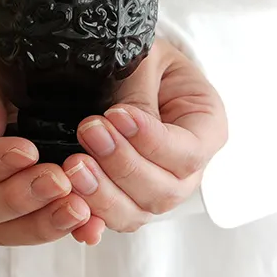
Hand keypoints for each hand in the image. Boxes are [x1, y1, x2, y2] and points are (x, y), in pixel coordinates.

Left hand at [62, 39, 226, 244]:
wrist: (130, 67)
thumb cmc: (145, 58)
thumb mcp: (147, 62)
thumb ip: (140, 96)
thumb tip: (120, 126)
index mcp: (206, 127)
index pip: (188, 152)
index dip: (153, 141)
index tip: (117, 115)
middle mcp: (187, 168)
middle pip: (164, 190)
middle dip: (123, 166)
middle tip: (89, 131)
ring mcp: (156, 187)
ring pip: (137, 212)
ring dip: (103, 193)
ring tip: (73, 165)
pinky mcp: (124, 197)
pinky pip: (111, 218)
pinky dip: (90, 215)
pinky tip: (70, 204)